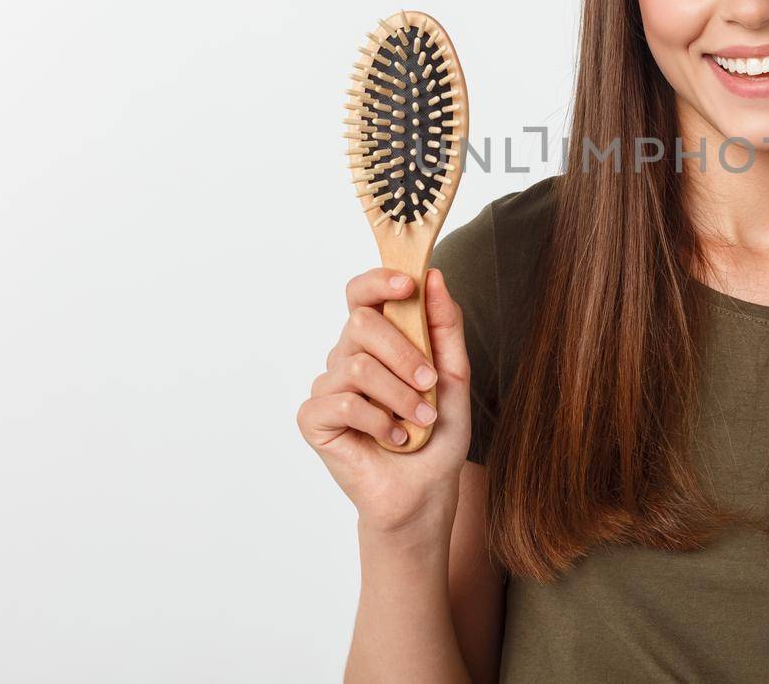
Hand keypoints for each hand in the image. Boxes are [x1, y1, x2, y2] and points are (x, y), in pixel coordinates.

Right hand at [297, 267, 472, 533]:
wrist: (424, 492)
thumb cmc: (437, 435)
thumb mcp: (454, 376)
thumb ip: (445, 327)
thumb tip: (433, 277)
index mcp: (376, 341)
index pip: (361, 294)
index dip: (378, 281)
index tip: (407, 285)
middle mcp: (346, 357)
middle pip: (360, 322)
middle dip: (403, 352)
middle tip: (430, 384)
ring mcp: (327, 387)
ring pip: (357, 366)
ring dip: (399, 396)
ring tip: (420, 421)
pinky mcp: (314, 419)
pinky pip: (343, 403)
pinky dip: (379, 422)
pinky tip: (393, 439)